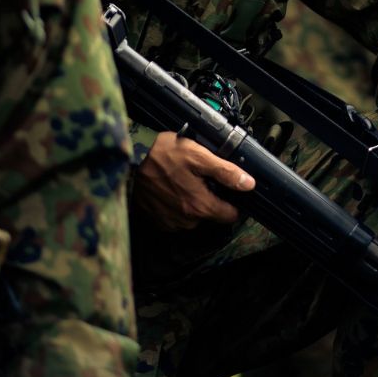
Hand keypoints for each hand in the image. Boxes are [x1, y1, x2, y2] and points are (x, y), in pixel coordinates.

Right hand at [135, 131, 253, 230]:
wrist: (128, 159)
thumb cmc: (162, 154)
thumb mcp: (198, 156)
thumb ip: (225, 172)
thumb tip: (249, 184)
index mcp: (200, 206)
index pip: (230, 215)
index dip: (233, 201)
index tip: (228, 188)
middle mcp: (186, 220)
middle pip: (211, 214)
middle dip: (210, 198)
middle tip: (200, 177)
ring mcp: (170, 222)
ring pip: (193, 216)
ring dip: (192, 202)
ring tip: (182, 180)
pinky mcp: (156, 220)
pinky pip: (175, 217)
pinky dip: (176, 205)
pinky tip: (170, 188)